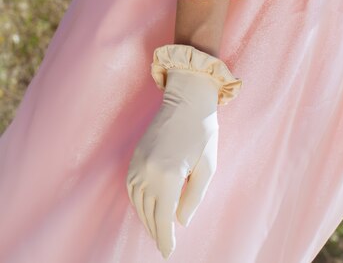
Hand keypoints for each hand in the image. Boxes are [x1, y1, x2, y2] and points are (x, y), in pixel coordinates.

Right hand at [126, 44, 241, 258]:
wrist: (187, 99)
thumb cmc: (203, 132)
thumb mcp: (208, 167)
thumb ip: (194, 197)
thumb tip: (180, 221)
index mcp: (170, 175)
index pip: (163, 218)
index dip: (165, 238)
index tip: (168, 253)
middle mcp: (149, 171)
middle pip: (149, 212)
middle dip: (156, 231)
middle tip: (165, 245)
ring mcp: (139, 162)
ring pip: (137, 202)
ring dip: (146, 218)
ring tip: (157, 229)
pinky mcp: (135, 155)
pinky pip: (131, 187)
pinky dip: (138, 201)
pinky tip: (147, 206)